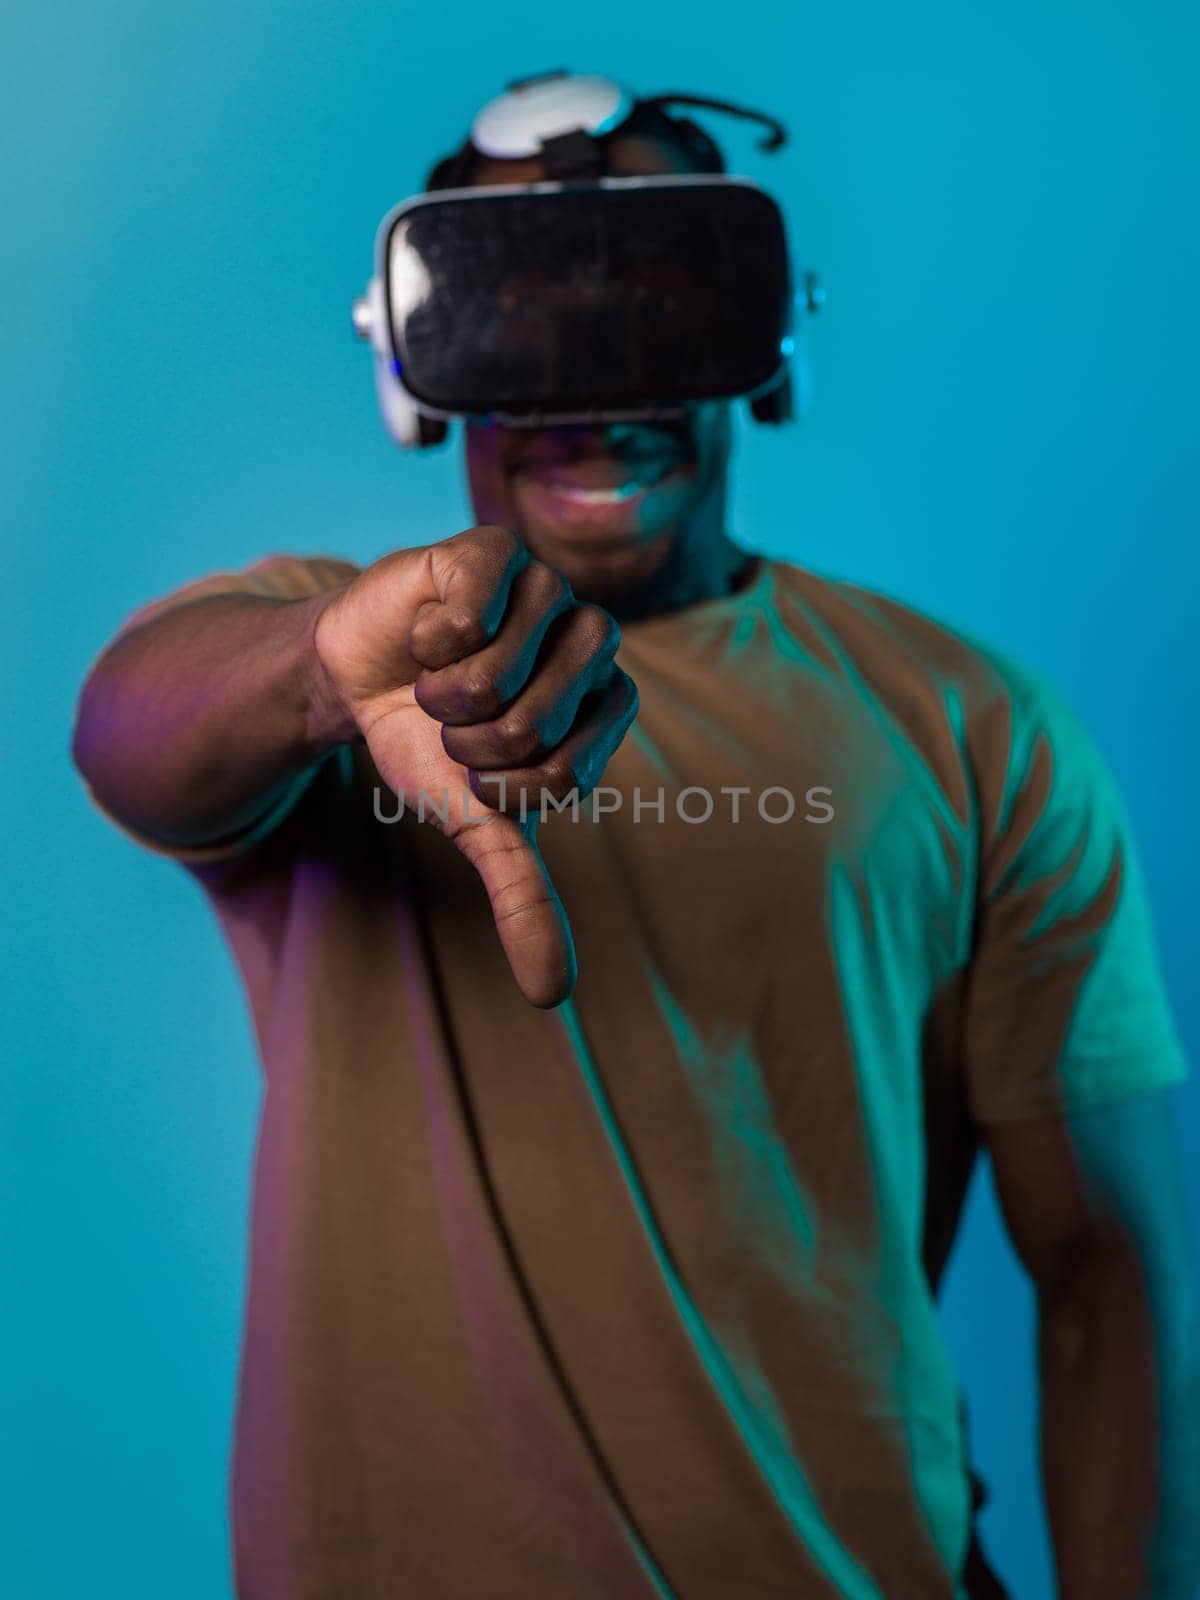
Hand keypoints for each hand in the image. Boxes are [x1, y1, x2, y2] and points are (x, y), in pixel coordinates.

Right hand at [313, 525, 636, 1006]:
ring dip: (445, 694)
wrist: (360, 677)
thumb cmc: (432, 746)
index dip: (502, 784)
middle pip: (537, 724)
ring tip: (437, 676)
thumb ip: (523, 897)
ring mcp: (547, 589)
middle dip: (470, 743)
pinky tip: (429, 630)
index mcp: (606, 707)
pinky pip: (474, 605)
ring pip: (499, 669)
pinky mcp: (493, 550)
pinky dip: (431, 638)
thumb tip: (553, 996)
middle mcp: (591, 642)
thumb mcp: (478, 825)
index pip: (567, 773)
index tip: (478, 767)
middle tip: (452, 720)